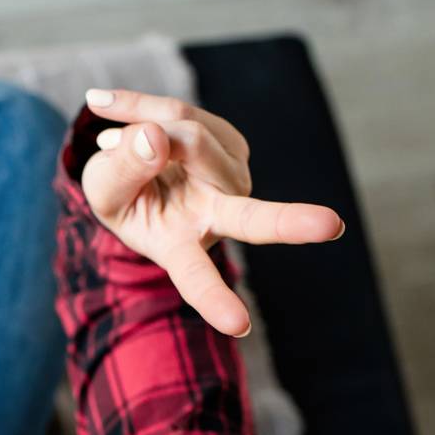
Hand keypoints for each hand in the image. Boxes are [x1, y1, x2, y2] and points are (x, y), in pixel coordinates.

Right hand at [79, 89, 344, 336]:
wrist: (130, 164)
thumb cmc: (120, 194)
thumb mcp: (103, 192)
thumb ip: (122, 171)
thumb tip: (156, 136)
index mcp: (182, 247)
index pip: (197, 278)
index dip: (214, 300)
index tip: (238, 326)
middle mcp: (218, 217)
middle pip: (248, 217)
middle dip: (290, 223)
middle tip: (331, 226)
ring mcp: (232, 179)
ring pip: (189, 137)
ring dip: (139, 125)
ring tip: (106, 136)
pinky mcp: (233, 143)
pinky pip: (183, 113)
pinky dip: (143, 108)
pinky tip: (122, 114)